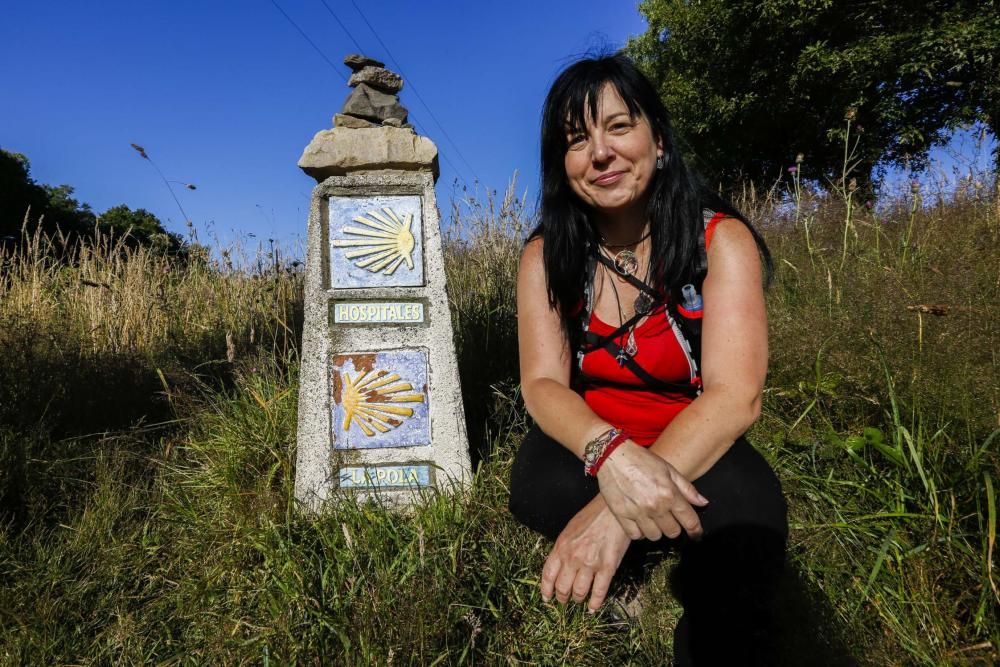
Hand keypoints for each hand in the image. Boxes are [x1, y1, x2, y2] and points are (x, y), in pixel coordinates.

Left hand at [540, 496, 630, 611]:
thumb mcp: (570, 530)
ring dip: (578, 599)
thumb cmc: (592, 516)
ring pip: (579, 592)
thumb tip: (559, 565)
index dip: (546, 589)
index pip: (548, 575)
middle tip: (564, 600)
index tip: (547, 597)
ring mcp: (590, 564)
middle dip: (562, 597)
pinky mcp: (607, 567)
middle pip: (562, 587)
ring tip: (579, 600)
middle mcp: (573, 557)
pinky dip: (595, 603)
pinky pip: (599, 591)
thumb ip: (563, 548)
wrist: (613, 510)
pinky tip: (593, 608)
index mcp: (561, 547)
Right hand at [597, 441, 708, 540]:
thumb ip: (687, 488)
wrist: (613, 455)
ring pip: (655, 536)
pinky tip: (639, 521)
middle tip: (668, 518)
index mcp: (669, 494)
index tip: (695, 533)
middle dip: (674, 526)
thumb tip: (702, 502)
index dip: (695, 530)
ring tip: (652, 518)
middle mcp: (655, 506)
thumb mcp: (669, 469)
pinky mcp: (621, 515)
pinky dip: (639, 532)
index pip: (689, 521)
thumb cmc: (641, 460)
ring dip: (656, 530)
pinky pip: (636, 535)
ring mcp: (637, 512)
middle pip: (672, 532)